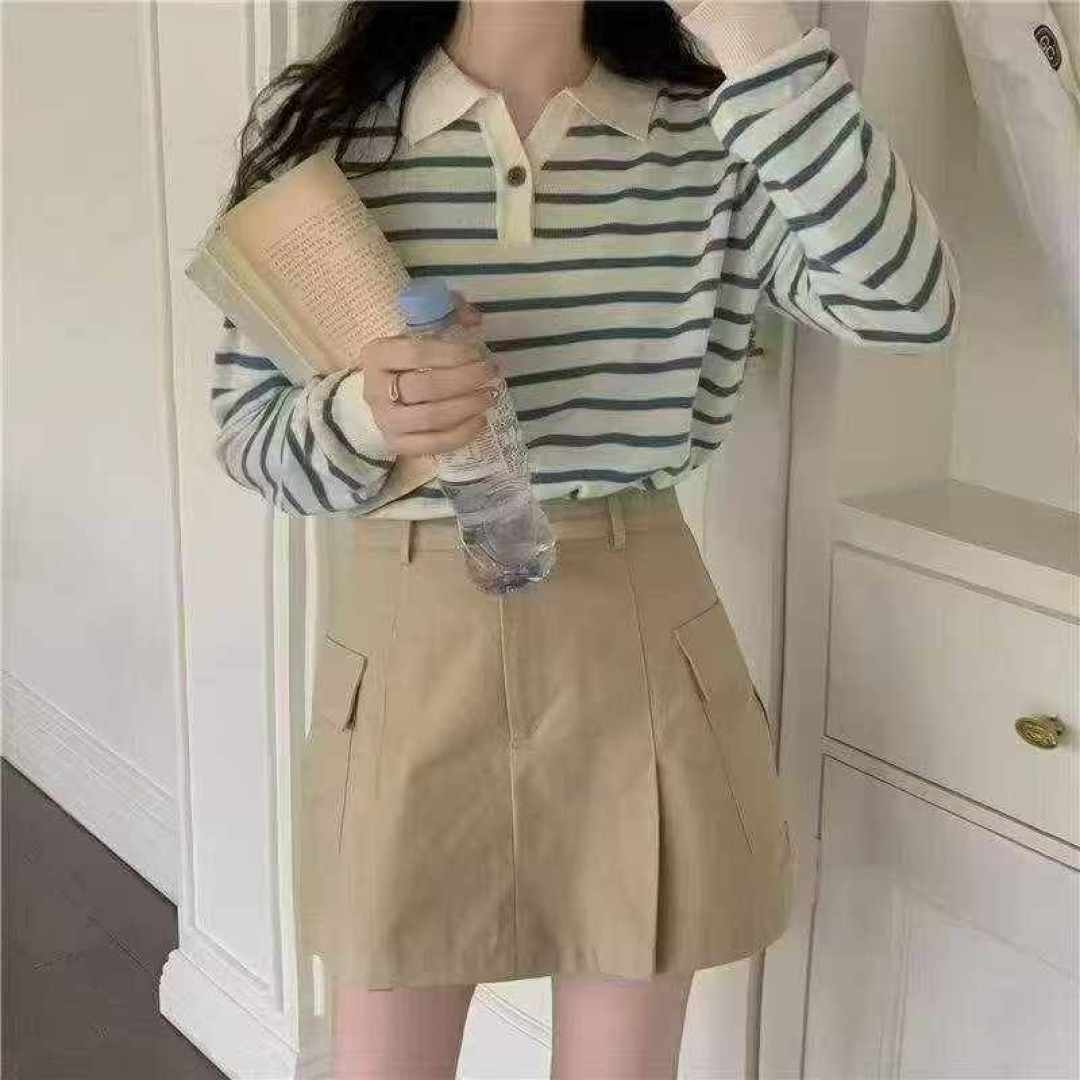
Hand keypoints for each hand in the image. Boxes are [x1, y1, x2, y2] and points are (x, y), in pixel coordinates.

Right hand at [360, 291, 500, 456]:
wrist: (381, 396)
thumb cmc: (406, 361)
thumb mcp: (419, 330)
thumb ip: (448, 315)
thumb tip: (475, 318)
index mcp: (378, 354)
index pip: (417, 354)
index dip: (453, 354)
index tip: (479, 353)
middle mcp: (376, 389)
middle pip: (427, 387)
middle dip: (466, 380)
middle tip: (491, 373)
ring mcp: (385, 420)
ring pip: (431, 418)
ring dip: (467, 407)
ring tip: (491, 396)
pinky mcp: (397, 444)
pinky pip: (432, 444)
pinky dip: (461, 434)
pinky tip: (480, 421)